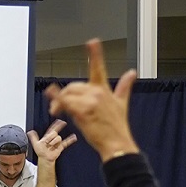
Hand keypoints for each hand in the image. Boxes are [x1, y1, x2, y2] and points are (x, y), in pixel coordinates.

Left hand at [27, 119, 77, 163]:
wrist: (45, 158)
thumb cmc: (40, 152)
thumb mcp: (36, 144)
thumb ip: (33, 137)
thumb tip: (29, 131)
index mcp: (48, 136)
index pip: (52, 129)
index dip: (56, 125)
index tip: (60, 121)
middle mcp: (53, 138)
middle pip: (55, 133)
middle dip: (51, 137)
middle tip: (48, 143)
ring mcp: (57, 142)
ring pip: (58, 138)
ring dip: (54, 142)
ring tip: (51, 146)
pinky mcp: (61, 146)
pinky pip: (66, 142)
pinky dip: (70, 140)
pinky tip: (74, 137)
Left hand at [44, 39, 138, 159]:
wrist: (117, 144)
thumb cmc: (117, 127)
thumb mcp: (122, 104)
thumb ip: (124, 86)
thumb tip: (132, 73)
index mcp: (105, 89)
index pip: (99, 68)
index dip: (95, 54)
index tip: (92, 41)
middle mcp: (97, 92)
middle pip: (73, 86)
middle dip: (65, 95)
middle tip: (59, 107)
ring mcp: (90, 101)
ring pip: (67, 94)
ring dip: (59, 102)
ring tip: (56, 112)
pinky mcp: (82, 111)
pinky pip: (65, 103)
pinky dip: (57, 104)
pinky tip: (54, 107)